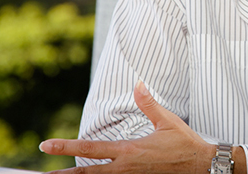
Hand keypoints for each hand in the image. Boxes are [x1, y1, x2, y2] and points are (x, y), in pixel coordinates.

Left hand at [40, 80, 215, 172]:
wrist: (202, 167)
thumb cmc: (184, 143)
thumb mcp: (166, 120)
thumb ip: (148, 103)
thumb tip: (138, 83)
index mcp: (128, 150)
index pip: (89, 148)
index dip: (65, 146)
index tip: (45, 145)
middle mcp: (125, 168)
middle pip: (86, 173)